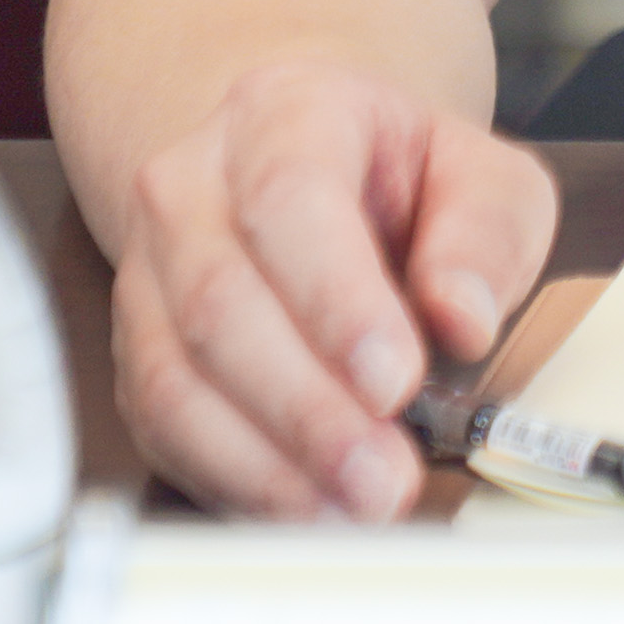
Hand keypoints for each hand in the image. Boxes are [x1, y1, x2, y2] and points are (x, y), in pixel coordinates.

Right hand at [101, 55, 558, 523]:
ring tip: (353, 508)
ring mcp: (147, 271)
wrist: (318, 179)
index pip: (288, 198)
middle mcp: (190, 186)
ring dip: (266, 460)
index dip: (335, 298)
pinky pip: (161, 427)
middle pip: (218, 300)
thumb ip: (486, 236)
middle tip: (385, 477)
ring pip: (173, 375)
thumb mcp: (483, 182)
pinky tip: (304, 510)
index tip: (396, 380)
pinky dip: (232, 481)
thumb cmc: (404, 185)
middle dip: (306, 408)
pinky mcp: (136, 352)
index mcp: (283, 114)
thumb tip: (463, 318)